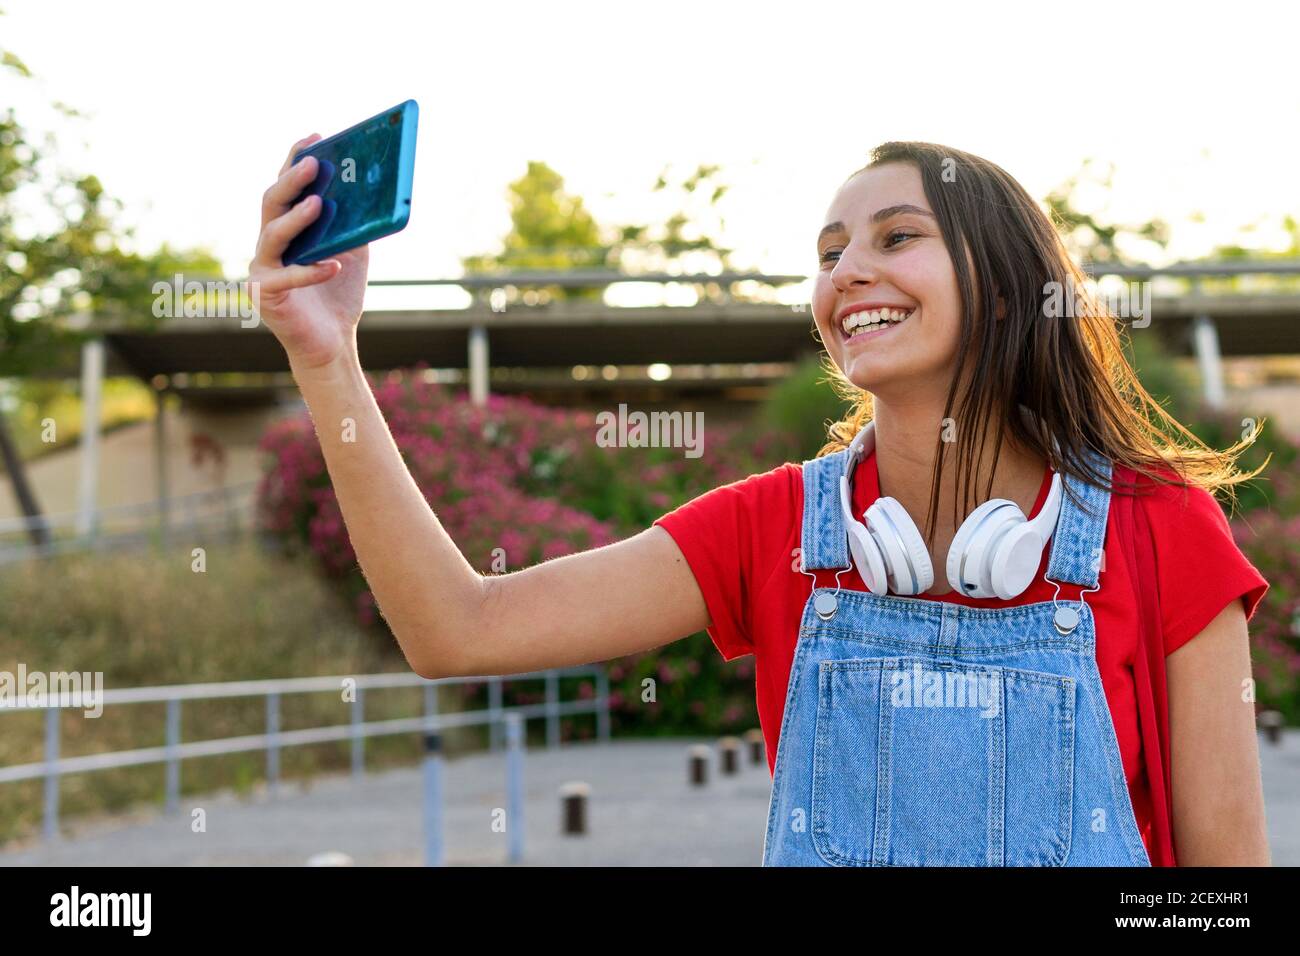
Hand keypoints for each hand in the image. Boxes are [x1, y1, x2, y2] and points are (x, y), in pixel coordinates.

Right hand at [248, 134, 369, 372]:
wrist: (332, 341)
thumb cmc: (338, 293)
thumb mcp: (352, 249)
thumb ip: (353, 222)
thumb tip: (369, 190)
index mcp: (286, 228)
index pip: (286, 187)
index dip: (295, 160)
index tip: (315, 138)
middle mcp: (267, 243)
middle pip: (273, 203)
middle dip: (292, 181)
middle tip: (314, 164)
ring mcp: (261, 268)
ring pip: (272, 235)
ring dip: (296, 219)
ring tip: (317, 204)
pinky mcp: (264, 295)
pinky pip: (288, 278)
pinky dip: (311, 271)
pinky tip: (334, 265)